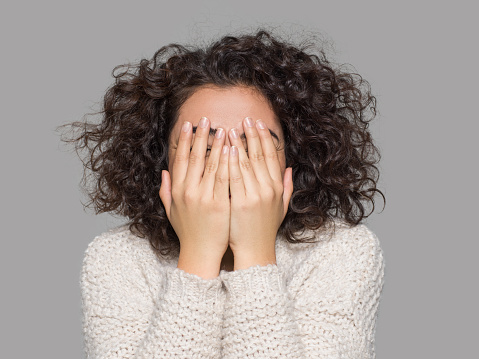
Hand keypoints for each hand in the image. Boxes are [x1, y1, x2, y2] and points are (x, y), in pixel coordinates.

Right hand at [159, 117, 230, 266]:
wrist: (200, 253)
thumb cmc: (188, 232)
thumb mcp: (171, 211)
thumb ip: (166, 191)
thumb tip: (164, 172)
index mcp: (177, 191)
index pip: (180, 160)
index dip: (184, 141)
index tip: (188, 125)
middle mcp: (187, 191)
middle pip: (194, 158)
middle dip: (200, 136)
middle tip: (205, 118)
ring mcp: (203, 197)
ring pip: (210, 165)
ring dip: (216, 144)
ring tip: (223, 128)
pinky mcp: (218, 204)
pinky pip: (224, 178)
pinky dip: (227, 162)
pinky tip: (231, 149)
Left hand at [227, 117, 292, 268]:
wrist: (254, 251)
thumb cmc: (264, 229)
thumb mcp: (281, 208)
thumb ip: (286, 187)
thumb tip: (289, 169)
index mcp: (276, 188)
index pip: (270, 157)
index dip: (264, 139)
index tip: (257, 124)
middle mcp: (268, 189)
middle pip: (259, 156)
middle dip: (251, 135)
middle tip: (244, 118)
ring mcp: (254, 196)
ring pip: (246, 163)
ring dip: (239, 144)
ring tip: (232, 128)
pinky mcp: (239, 203)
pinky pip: (233, 178)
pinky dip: (230, 162)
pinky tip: (226, 149)